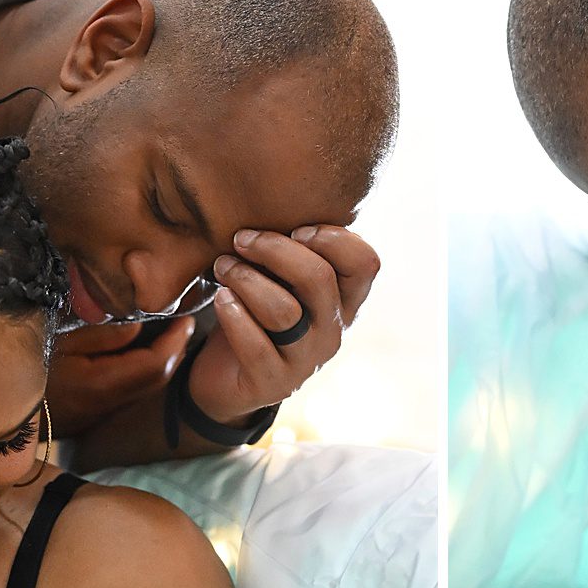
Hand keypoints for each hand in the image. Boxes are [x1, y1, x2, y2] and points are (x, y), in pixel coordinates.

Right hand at [47, 318, 195, 435]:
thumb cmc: (21, 365)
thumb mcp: (58, 339)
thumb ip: (102, 335)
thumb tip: (138, 326)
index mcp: (101, 384)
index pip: (154, 365)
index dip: (174, 342)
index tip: (184, 319)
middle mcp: (107, 403)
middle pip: (156, 380)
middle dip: (175, 351)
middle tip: (182, 325)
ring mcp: (100, 412)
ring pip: (145, 389)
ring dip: (162, 362)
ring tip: (167, 335)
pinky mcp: (91, 413)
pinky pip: (129, 392)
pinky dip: (143, 371)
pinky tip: (139, 353)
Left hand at [185, 225, 379, 425]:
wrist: (226, 378)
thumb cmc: (256, 313)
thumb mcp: (280, 278)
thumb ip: (292, 251)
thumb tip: (277, 203)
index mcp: (345, 301)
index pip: (366, 263)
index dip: (332, 238)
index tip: (294, 229)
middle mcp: (333, 331)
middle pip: (319, 278)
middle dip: (274, 249)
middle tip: (241, 239)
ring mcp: (306, 361)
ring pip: (283, 310)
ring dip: (246, 279)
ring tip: (222, 267)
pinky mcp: (274, 384)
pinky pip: (256, 346)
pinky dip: (234, 315)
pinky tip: (221, 299)